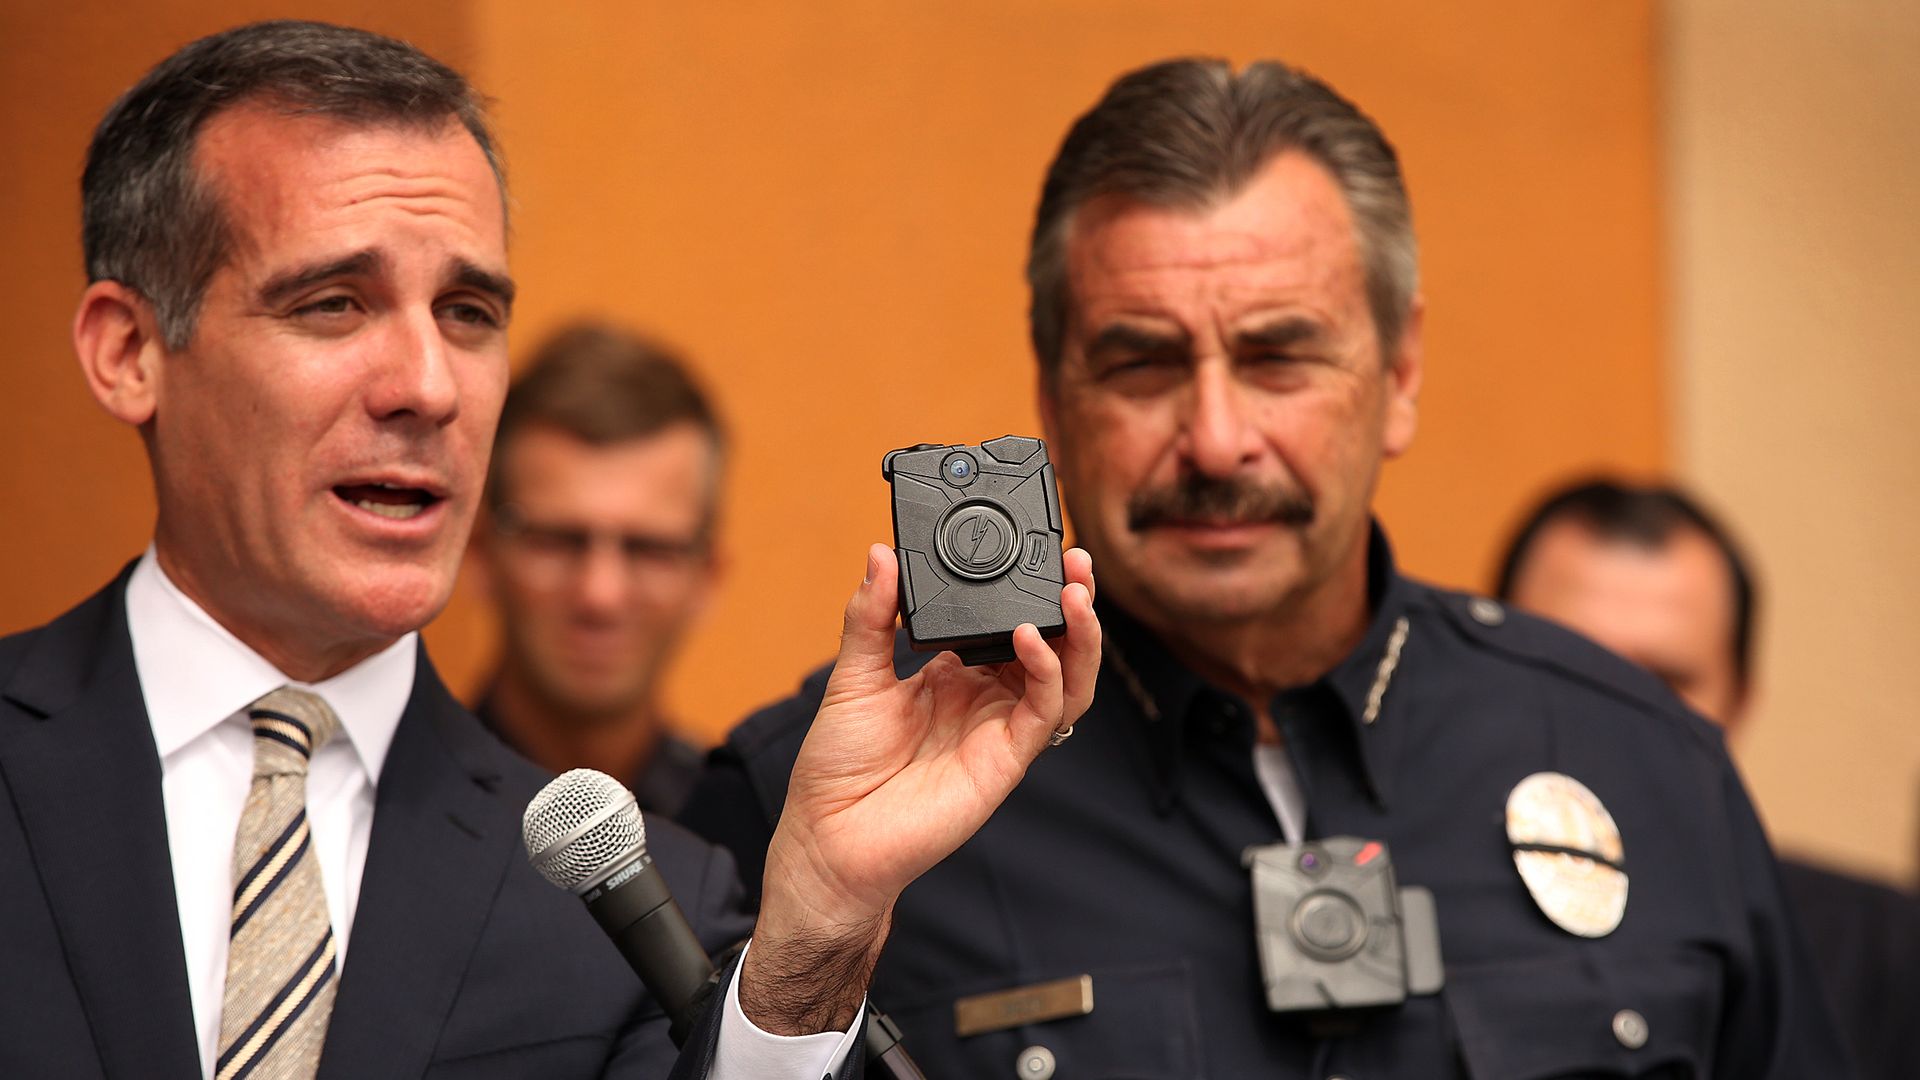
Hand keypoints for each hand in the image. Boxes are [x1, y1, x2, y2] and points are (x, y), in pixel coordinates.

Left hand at [740, 543, 1098, 1033]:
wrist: (830, 837)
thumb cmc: (838, 767)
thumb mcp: (852, 674)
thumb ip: (872, 614)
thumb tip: (881, 555)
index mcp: (954, 676)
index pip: (1007, 623)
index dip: (1027, 589)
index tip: (1032, 547)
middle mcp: (986, 700)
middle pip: (1051, 645)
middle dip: (1070, 602)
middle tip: (1075, 560)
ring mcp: (1000, 730)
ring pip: (1066, 678)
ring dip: (1079, 636)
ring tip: (1075, 593)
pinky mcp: (1006, 760)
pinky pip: (1043, 711)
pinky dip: (1046, 671)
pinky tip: (1031, 638)